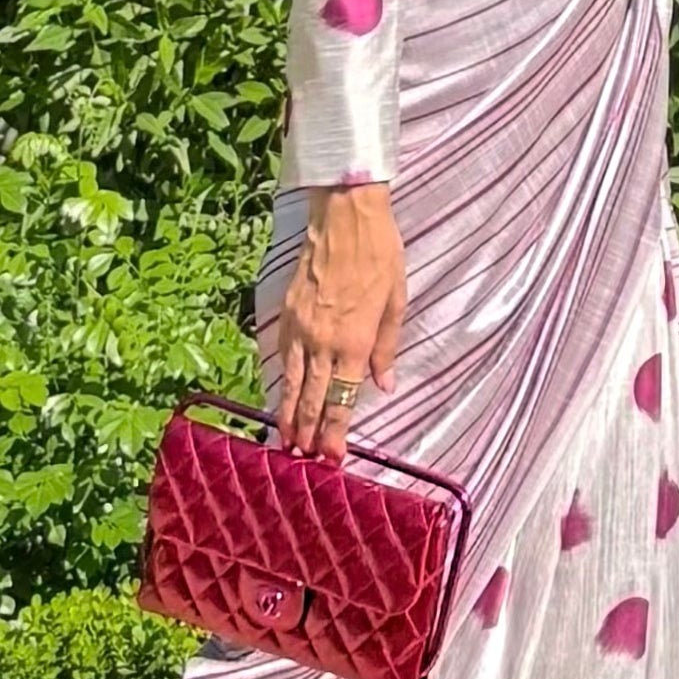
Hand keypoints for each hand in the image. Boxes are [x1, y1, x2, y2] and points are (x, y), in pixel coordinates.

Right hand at [271, 185, 406, 456]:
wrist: (345, 218)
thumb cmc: (380, 256)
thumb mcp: (397, 302)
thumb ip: (387, 348)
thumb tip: (385, 385)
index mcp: (355, 342)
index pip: (342, 400)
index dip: (335, 432)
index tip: (331, 457)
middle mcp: (324, 342)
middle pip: (313, 399)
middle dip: (308, 433)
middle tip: (305, 460)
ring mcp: (301, 329)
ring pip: (292, 383)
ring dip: (288, 415)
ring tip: (286, 441)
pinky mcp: (286, 315)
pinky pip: (283, 356)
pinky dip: (282, 380)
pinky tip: (282, 394)